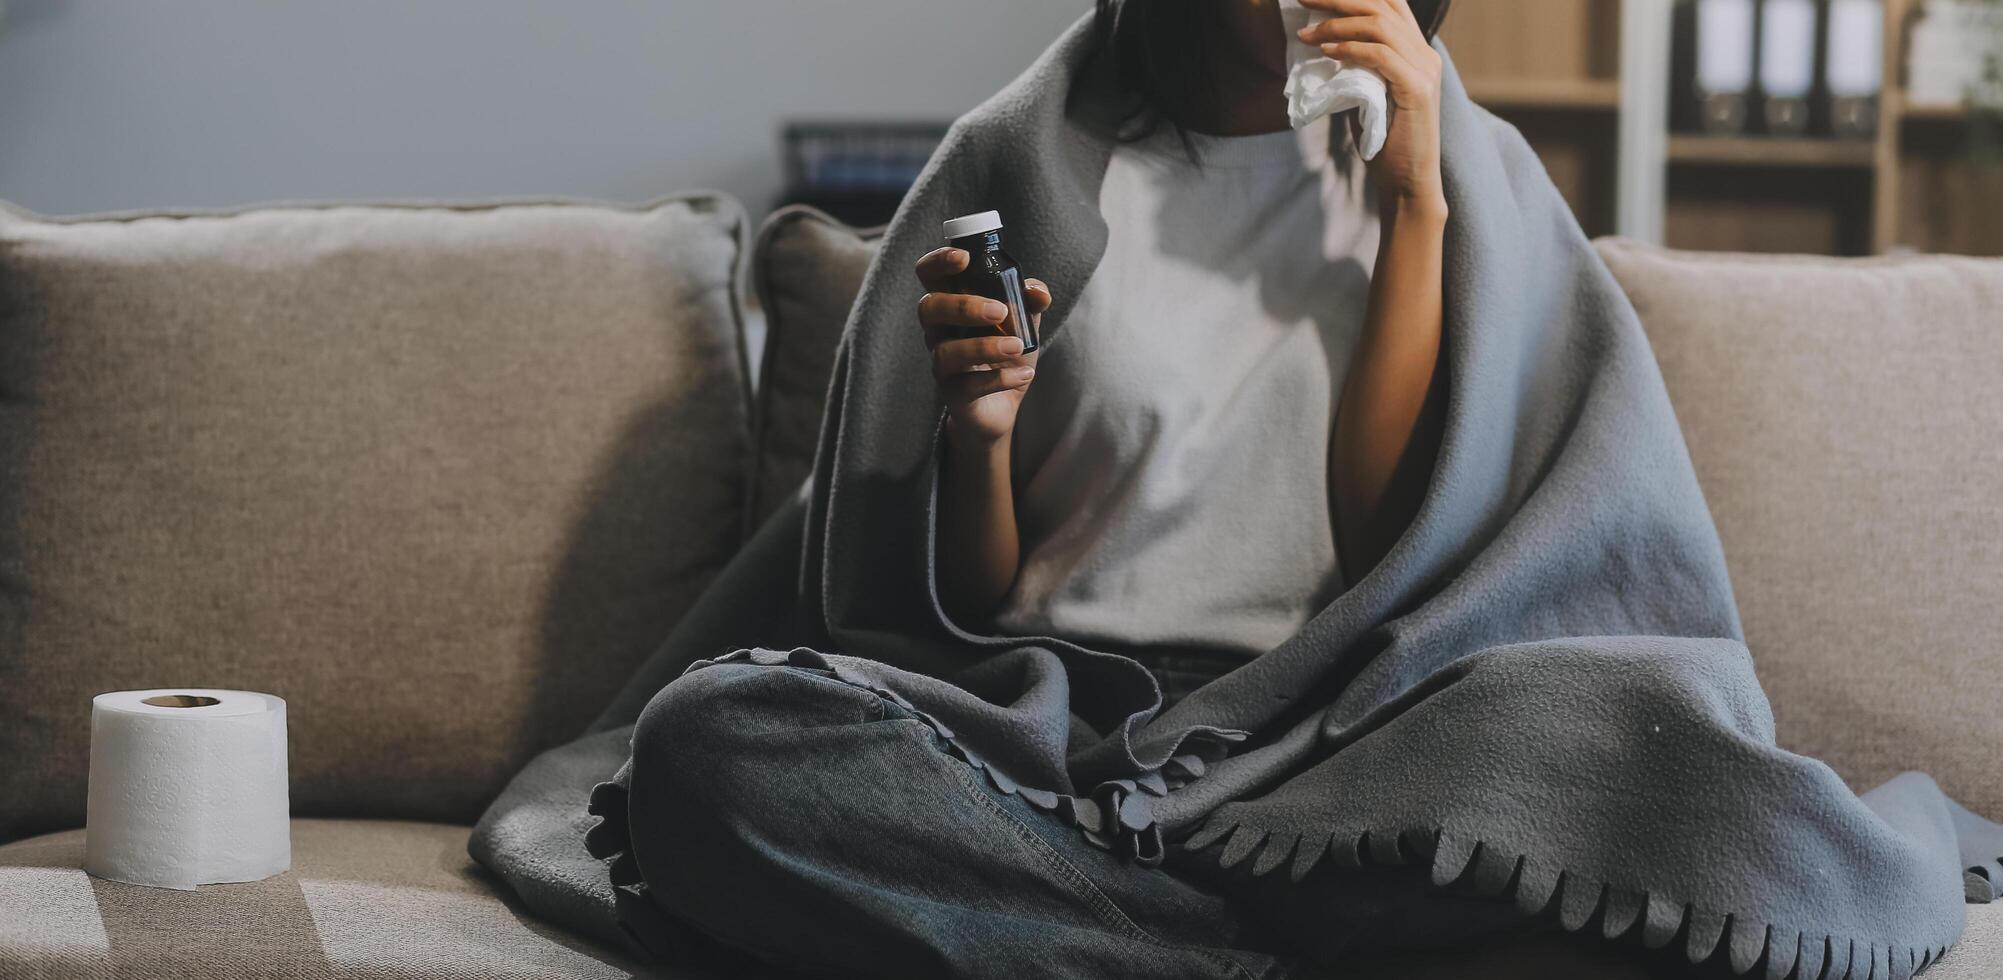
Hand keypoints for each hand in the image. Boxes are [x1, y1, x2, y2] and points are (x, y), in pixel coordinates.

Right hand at [913, 247, 1050, 446]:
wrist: (1004, 403)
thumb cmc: (1006, 353)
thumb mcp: (1023, 322)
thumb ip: (1030, 300)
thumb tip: (1039, 293)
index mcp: (951, 303)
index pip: (928, 274)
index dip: (938, 261)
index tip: (964, 258)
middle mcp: (938, 331)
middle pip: (929, 308)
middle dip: (964, 305)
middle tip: (1000, 311)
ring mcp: (942, 363)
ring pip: (946, 351)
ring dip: (984, 346)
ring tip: (1018, 346)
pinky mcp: (953, 393)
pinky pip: (968, 385)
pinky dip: (999, 379)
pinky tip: (1025, 375)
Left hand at [1296, 0, 1446, 213]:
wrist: (1407, 182)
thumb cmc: (1383, 144)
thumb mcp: (1368, 95)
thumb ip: (1358, 68)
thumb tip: (1324, 45)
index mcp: (1417, 51)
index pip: (1391, 3)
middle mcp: (1426, 54)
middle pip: (1382, 6)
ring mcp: (1425, 70)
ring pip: (1379, 26)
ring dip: (1337, 25)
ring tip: (1306, 34)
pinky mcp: (1417, 89)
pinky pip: (1380, 55)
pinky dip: (1350, 49)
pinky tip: (1326, 52)